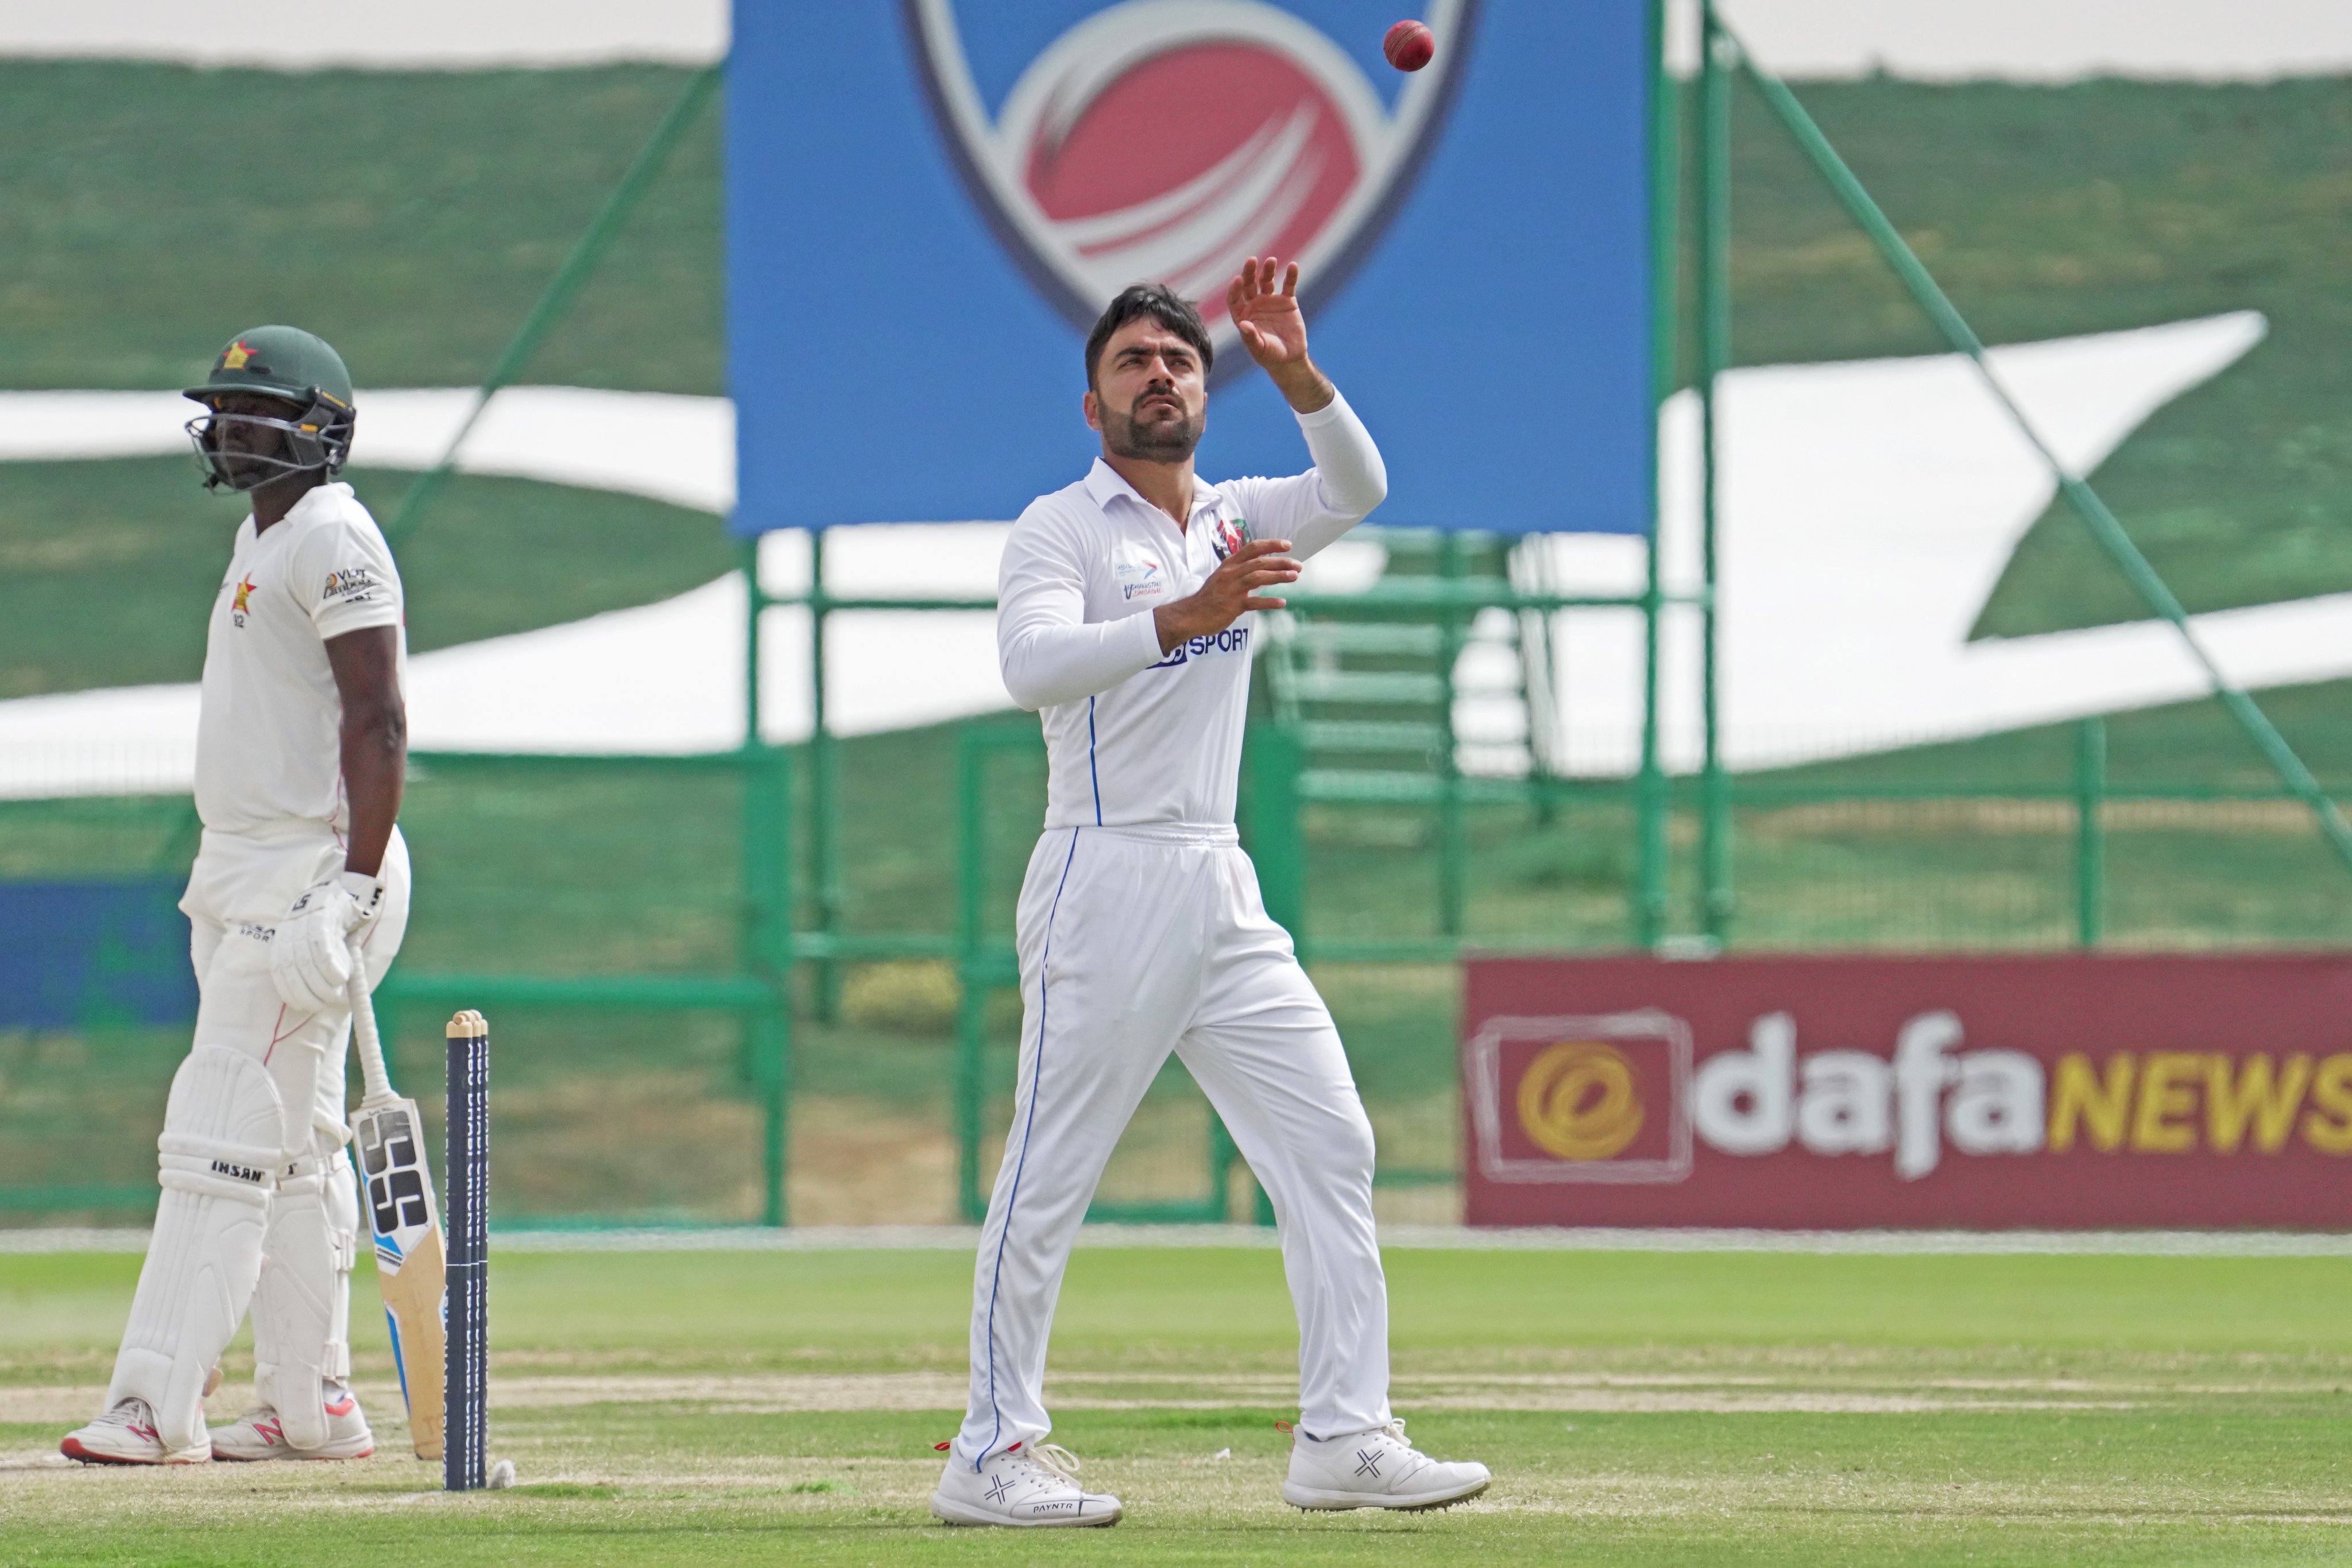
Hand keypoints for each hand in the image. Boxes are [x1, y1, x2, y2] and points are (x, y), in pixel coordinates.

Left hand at [269, 871, 382, 1014]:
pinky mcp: (323, 917)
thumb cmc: (333, 924)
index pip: (279, 970)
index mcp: (283, 937)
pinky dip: (332, 967)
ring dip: (322, 985)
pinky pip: (323, 949)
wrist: (348, 891)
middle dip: (307, 993)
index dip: (290, 991)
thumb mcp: (313, 942)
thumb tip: (313, 996)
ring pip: (308, 962)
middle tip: (323, 1004)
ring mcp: (305, 922)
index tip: (302, 1006)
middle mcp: (290, 929)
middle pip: (292, 968)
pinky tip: (342, 977)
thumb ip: (309, 964)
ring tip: (336, 994)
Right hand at [1154, 538, 1299, 651]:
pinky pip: (1254, 602)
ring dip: (1278, 576)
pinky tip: (1282, 603)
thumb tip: (1261, 567)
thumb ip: (1240, 571)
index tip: (1288, 545)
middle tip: (1298, 565)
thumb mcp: (1223, 577)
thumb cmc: (1210, 597)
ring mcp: (1231, 589)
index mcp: (1229, 564)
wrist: (1191, 615)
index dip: (1271, 544)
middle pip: (1259, 562)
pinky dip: (1269, 602)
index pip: (1252, 548)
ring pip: (1258, 578)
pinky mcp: (1232, 606)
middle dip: (1281, 562)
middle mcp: (1231, 573)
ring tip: (1294, 577)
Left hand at [1226, 257, 1331, 412]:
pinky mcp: (1287, 301)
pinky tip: (1293, 266)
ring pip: (1267, 281)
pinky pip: (1288, 285)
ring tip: (1271, 261)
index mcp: (1243, 315)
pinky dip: (1291, 276)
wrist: (1290, 358)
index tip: (1238, 280)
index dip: (1235, 289)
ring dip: (1268, 270)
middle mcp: (1254, 305)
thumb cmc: (1270, 356)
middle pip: (1249, 285)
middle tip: (1252, 261)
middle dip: (1249, 273)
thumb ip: (1250, 337)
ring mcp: (1270, 301)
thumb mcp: (1259, 348)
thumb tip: (1242, 324)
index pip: (1235, 298)